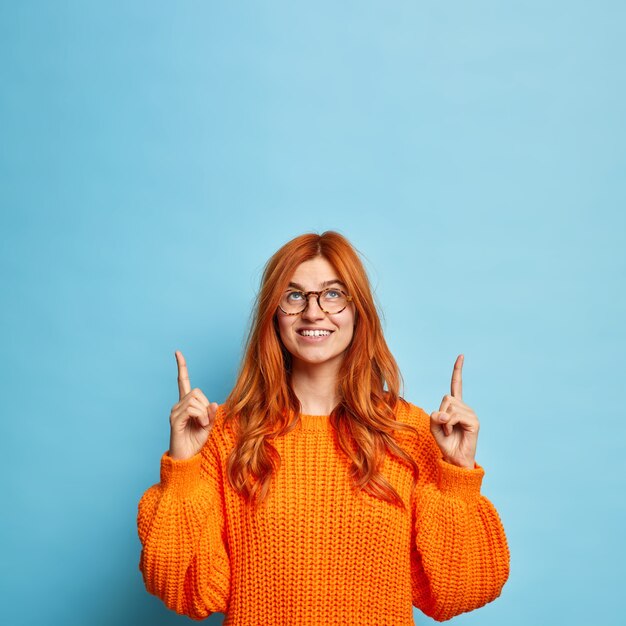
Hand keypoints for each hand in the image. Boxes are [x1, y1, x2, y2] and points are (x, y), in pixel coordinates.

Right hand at [168, 350, 218, 460]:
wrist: (186, 458)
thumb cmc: (196, 442)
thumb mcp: (209, 426)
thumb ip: (211, 413)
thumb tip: (214, 403)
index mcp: (186, 404)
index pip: (183, 381)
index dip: (182, 367)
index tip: (177, 352)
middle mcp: (178, 405)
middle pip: (196, 391)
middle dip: (206, 405)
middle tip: (206, 421)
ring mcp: (175, 412)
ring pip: (195, 400)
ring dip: (204, 413)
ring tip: (201, 425)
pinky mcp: (175, 419)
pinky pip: (192, 409)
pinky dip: (201, 417)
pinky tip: (199, 425)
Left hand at [430, 354, 478, 468]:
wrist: (456, 459)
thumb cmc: (446, 443)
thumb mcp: (434, 427)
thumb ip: (435, 416)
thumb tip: (444, 413)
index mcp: (455, 406)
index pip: (456, 385)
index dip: (457, 371)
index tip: (461, 356)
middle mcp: (464, 407)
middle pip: (446, 398)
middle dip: (440, 413)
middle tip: (444, 427)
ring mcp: (470, 413)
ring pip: (449, 407)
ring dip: (444, 421)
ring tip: (450, 431)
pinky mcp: (474, 421)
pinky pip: (455, 416)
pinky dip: (449, 424)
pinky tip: (453, 432)